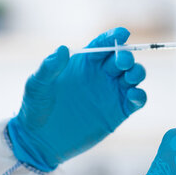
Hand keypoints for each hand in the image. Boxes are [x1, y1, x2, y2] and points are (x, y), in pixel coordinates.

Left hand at [7, 27, 146, 171]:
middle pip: (123, 58)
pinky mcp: (118, 112)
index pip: (103, 45)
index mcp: (84, 63)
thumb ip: (49, 67)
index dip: (114, 37)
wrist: (40, 141)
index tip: (122, 34)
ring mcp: (111, 93)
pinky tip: (133, 95)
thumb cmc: (35, 108)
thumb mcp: (37, 86)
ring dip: (137, 72)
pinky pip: (136, 100)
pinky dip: (140, 95)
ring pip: (134, 76)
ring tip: (130, 76)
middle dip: (127, 56)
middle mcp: (101, 75)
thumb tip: (62, 49)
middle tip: (122, 61)